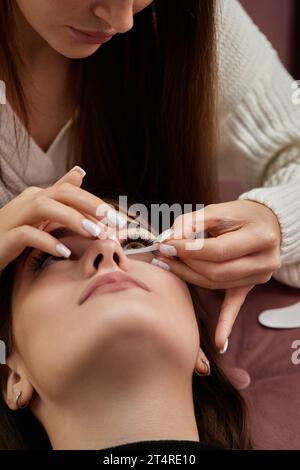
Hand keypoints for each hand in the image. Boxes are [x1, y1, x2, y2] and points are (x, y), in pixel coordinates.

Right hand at [0, 166, 115, 270]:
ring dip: (72, 218)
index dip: (94, 202)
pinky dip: (47, 241)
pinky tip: (65, 252)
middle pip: (61, 193)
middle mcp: (26, 201)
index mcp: (38, 196)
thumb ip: (61, 198)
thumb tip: (80, 172)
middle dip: (89, 205)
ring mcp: (14, 218)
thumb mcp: (40, 216)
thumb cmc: (15, 234)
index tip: (116, 219)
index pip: (70, 191)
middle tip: (113, 221)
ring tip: (94, 233)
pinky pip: (26, 234)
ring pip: (43, 207)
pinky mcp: (4, 237)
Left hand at [154, 200, 281, 350]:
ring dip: (190, 277)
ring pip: (217, 284)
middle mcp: (264, 261)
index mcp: (260, 238)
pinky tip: (219, 342)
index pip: (218, 251)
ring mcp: (259, 276)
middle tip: (164, 253)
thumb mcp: (219, 210)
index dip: (188, 250)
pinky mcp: (250, 286)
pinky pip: (235, 306)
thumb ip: (194, 222)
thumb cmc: (240, 216)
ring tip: (169, 265)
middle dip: (186, 263)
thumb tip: (170, 238)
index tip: (166, 243)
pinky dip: (226, 324)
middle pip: (217, 272)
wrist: (266, 224)